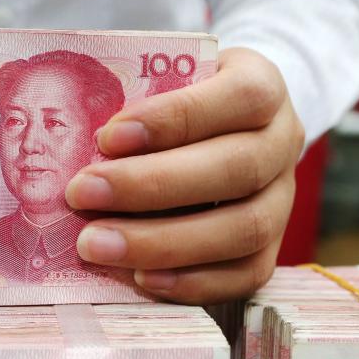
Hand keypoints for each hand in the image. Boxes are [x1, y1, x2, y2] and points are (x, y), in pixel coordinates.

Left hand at [65, 48, 305, 304]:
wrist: (223, 130)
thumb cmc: (177, 99)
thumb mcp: (163, 78)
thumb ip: (133, 100)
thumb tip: (74, 145)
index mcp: (262, 85)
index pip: (239, 96)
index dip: (175, 118)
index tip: (108, 137)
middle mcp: (282, 142)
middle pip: (237, 169)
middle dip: (152, 186)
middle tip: (82, 194)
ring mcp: (284, 200)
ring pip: (244, 228)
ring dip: (163, 242)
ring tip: (96, 245)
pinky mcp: (271, 248)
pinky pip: (246, 274)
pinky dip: (192, 281)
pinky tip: (140, 277)